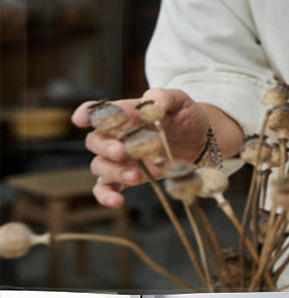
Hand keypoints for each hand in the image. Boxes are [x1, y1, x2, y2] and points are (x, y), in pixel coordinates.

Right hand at [71, 88, 209, 207]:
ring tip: (136, 175)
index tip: (80, 119)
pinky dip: (105, 194)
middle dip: (105, 146)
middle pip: (95, 140)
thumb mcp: (180, 101)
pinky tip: (117, 200)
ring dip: (113, 171)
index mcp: (127, 113)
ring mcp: (121, 157)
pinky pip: (105, 187)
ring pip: (99, 165)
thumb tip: (151, 104)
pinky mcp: (127, 176)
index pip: (102, 111)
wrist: (200, 140)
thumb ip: (164, 97)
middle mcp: (118, 135)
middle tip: (122, 151)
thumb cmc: (186, 116)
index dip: (88, 113)